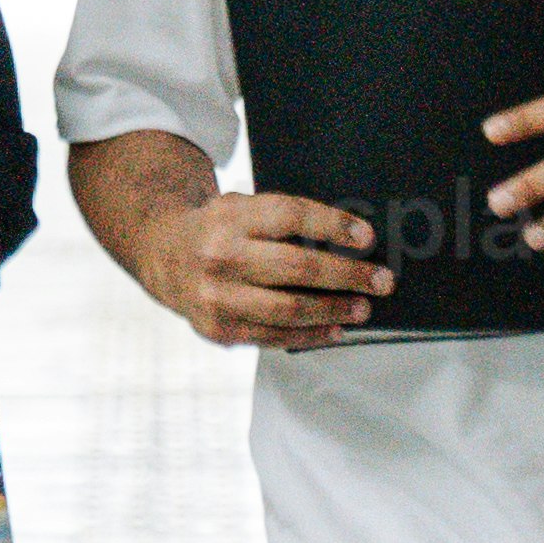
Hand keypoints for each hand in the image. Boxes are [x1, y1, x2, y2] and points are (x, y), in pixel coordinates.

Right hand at [150, 186, 392, 355]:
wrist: (161, 255)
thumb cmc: (218, 228)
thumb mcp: (240, 206)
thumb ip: (282, 219)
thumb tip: (349, 238)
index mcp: (230, 217)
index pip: (289, 216)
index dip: (331, 225)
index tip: (366, 236)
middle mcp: (221, 256)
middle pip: (296, 267)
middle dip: (347, 275)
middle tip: (381, 280)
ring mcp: (218, 297)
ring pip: (288, 309)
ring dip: (334, 310)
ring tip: (363, 308)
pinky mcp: (218, 329)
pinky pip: (273, 336)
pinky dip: (310, 335)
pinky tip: (335, 330)